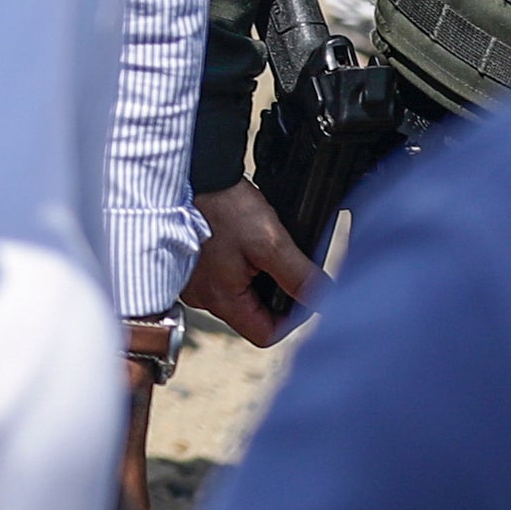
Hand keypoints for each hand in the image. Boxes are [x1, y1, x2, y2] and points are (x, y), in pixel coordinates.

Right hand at [179, 180, 319, 346]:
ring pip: (236, 295)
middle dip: (273, 294)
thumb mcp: (271, 242)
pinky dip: (236, 266)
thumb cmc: (223, 205)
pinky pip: (219, 277)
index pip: (265, 334)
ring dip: (254, 279)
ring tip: (260, 250)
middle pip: (251, 315)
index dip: (290, 319)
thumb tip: (323, 299)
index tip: (301, 294)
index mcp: (220, 298)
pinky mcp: (188, 264)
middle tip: (283, 265)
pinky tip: (240, 244)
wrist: (194, 174)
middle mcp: (201, 296)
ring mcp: (191, 281)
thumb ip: (299, 276)